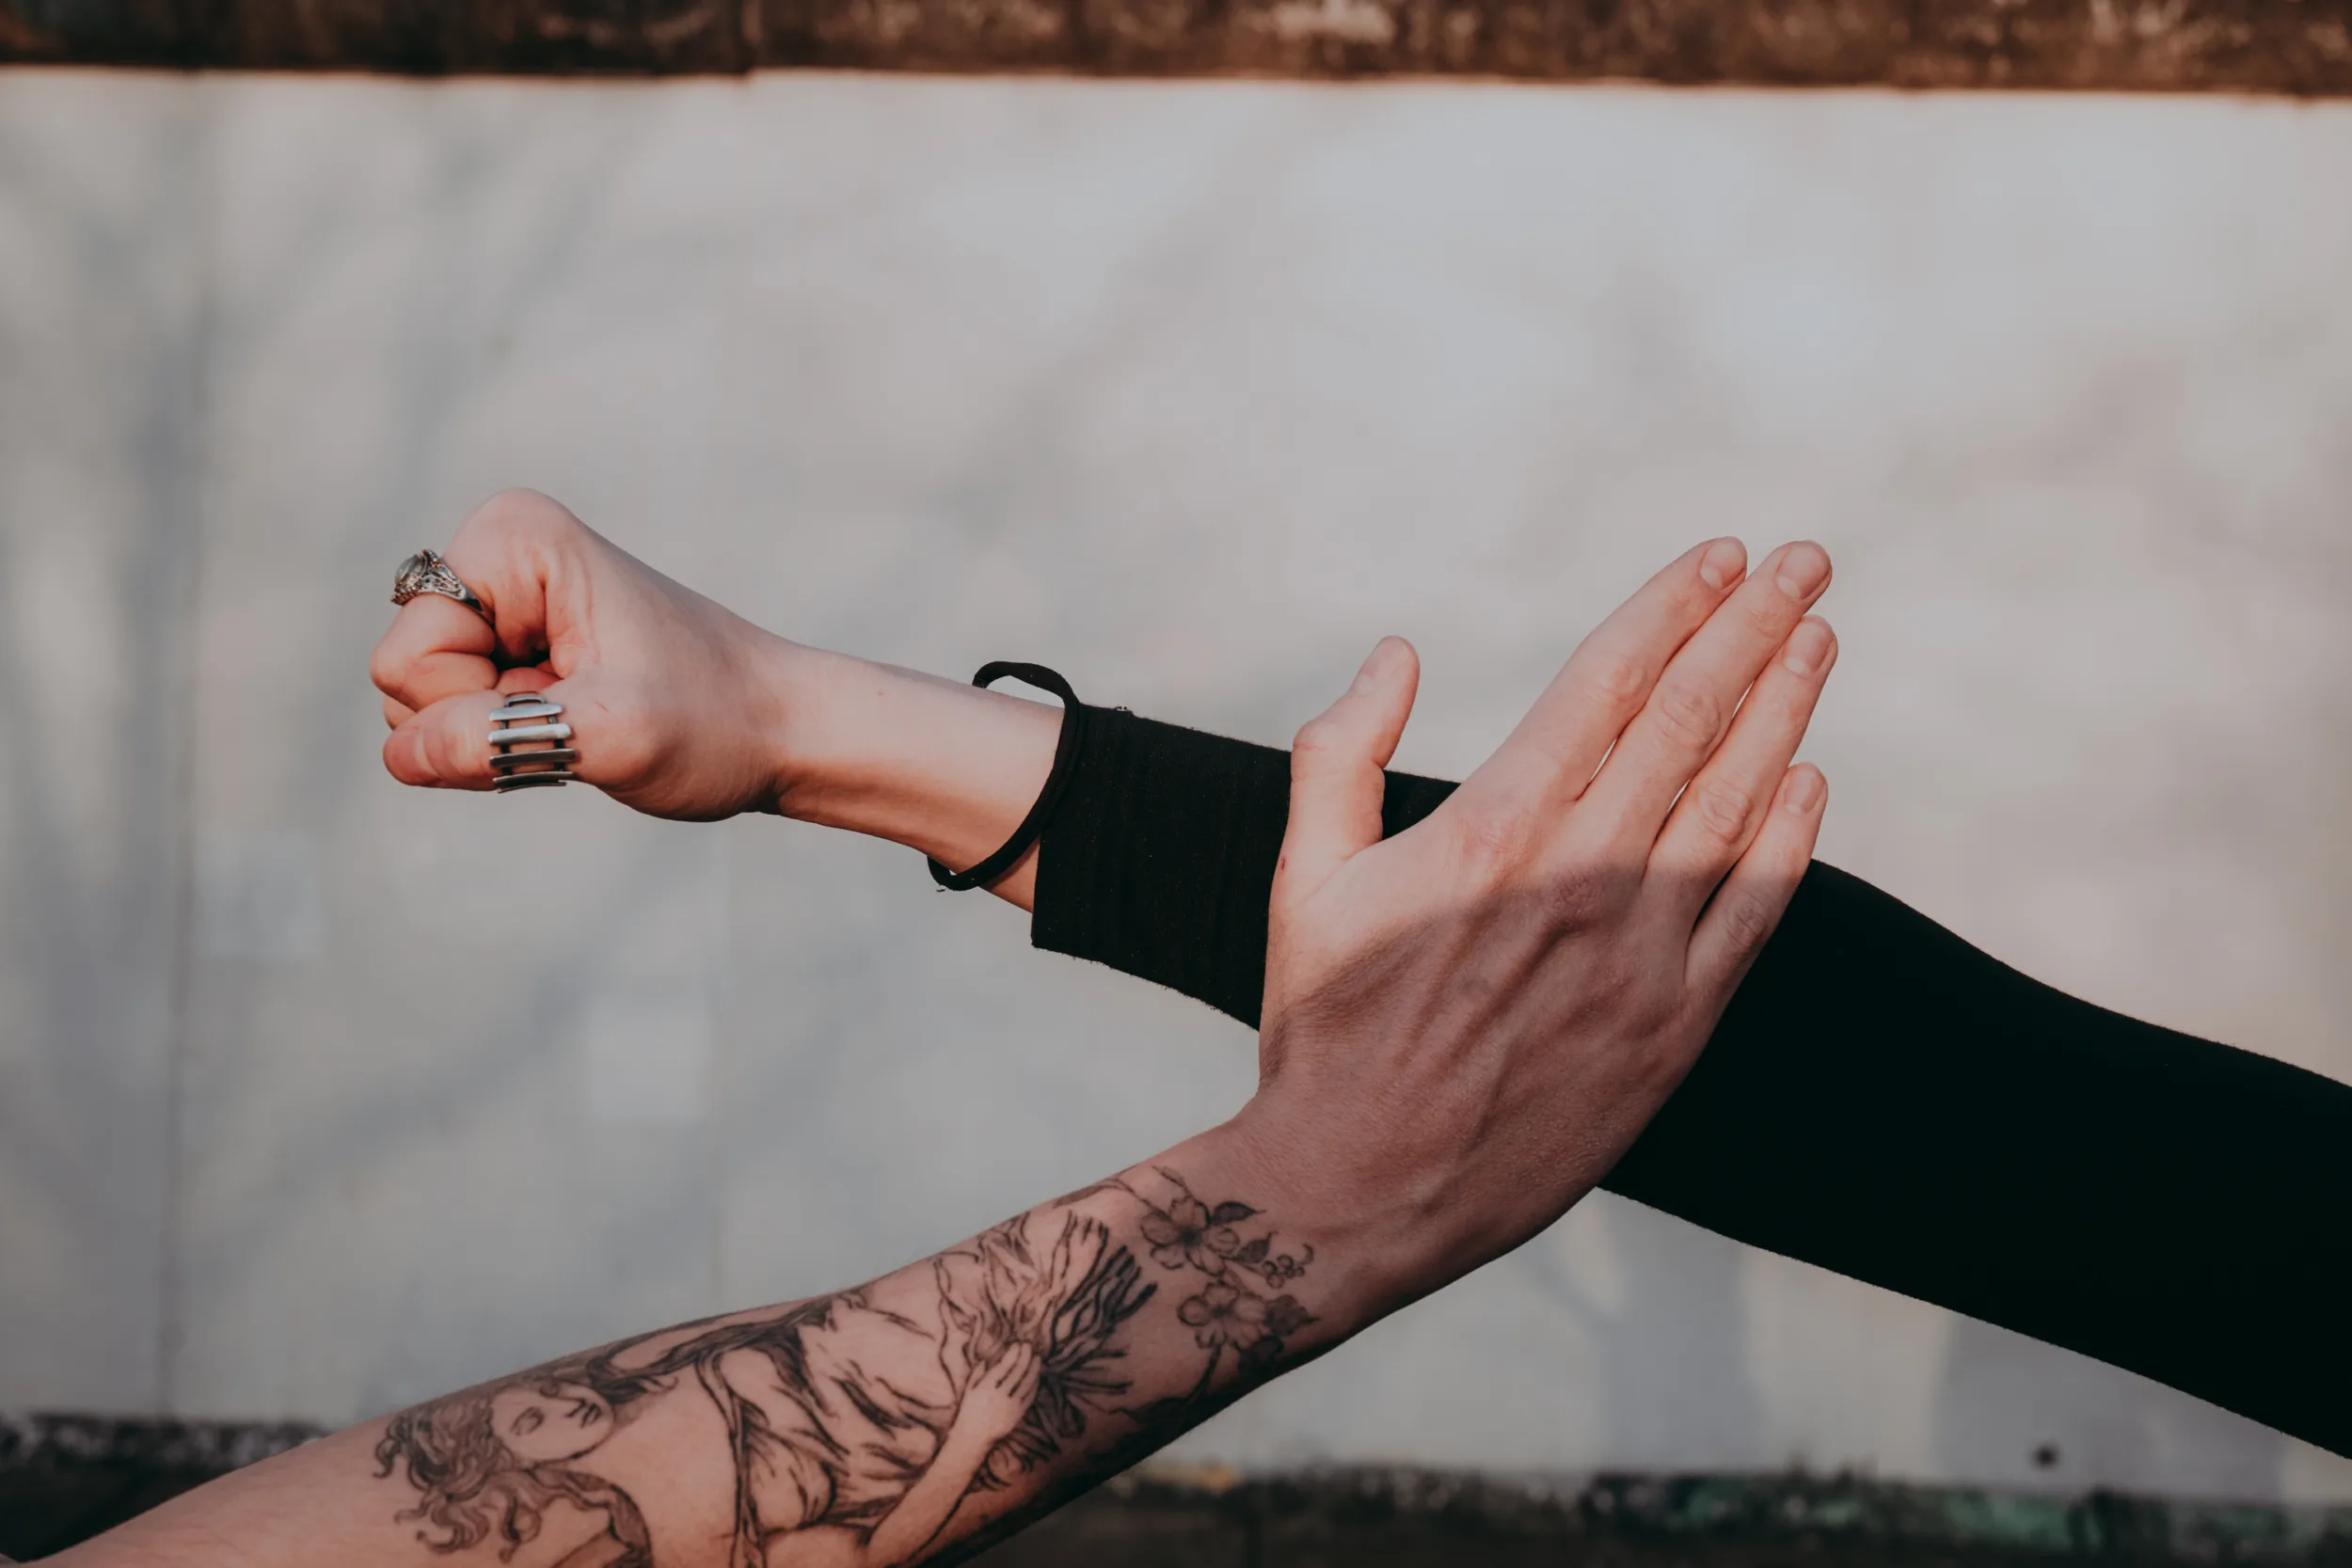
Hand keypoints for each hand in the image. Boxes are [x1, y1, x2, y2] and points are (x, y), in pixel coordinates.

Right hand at [369, 489, 802, 819]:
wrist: (782, 729)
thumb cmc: (715, 722)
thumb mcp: (607, 737)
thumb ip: (493, 741)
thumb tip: (399, 755)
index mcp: (511, 537)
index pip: (408, 658)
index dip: (478, 706)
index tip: (569, 698)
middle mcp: (495, 554)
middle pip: (404, 679)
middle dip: (484, 721)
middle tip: (581, 716)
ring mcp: (503, 600)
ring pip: (423, 704)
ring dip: (498, 735)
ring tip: (583, 719)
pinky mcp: (515, 643)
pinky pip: (456, 714)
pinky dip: (508, 741)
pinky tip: (576, 725)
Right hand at [952, 1344, 1040, 1440]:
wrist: (974, 1436)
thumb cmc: (969, 1410)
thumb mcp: (969, 1389)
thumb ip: (978, 1373)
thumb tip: (987, 1358)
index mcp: (986, 1387)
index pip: (1003, 1367)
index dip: (1012, 1354)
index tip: (1017, 1344)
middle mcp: (1000, 1395)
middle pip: (1017, 1372)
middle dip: (1025, 1357)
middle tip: (1029, 1346)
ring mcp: (1010, 1405)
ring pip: (1026, 1383)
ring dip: (1033, 1369)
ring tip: (1038, 1358)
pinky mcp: (1018, 1414)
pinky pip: (1029, 1397)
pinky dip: (1034, 1385)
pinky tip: (1036, 1376)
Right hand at [1232, 538, 1836, 1304]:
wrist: (1359, 1191)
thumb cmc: (1323, 1032)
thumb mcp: (1304, 878)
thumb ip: (1341, 754)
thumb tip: (1397, 652)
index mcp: (1491, 831)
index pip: (1608, 684)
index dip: (1675, 608)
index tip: (1724, 557)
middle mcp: (1580, 880)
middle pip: (1690, 721)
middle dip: (1755, 629)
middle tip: (1806, 564)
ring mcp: (1638, 958)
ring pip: (1735, 803)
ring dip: (1784, 711)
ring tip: (1818, 641)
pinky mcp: (1672, 1031)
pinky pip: (1752, 915)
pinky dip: (1788, 840)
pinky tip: (1808, 781)